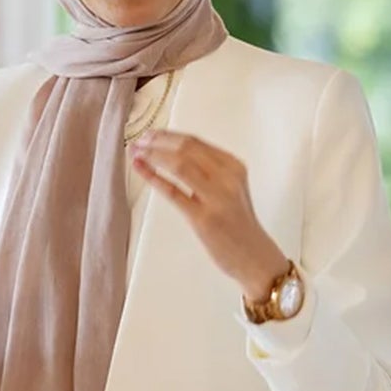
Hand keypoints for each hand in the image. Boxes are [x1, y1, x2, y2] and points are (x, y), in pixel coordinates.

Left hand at [132, 131, 290, 301]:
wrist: (254, 256)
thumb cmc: (238, 224)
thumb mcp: (230, 188)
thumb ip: (209, 170)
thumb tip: (171, 153)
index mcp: (234, 166)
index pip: (195, 142)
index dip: (168, 135)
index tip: (150, 134)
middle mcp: (228, 177)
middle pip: (186, 148)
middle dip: (157, 141)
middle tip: (139, 141)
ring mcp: (217, 197)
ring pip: (180, 164)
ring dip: (153, 155)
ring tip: (135, 153)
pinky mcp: (204, 218)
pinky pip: (174, 192)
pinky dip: (153, 177)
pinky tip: (140, 169)